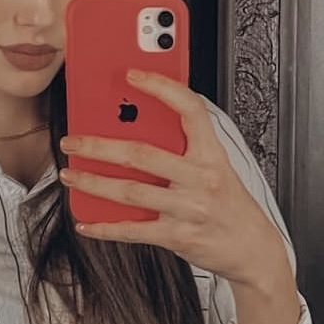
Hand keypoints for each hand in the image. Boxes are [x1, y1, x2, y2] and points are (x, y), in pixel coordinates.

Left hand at [58, 70, 290, 289]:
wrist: (253, 248)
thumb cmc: (230, 204)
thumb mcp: (217, 167)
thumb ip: (186, 148)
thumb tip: (139, 128)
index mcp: (211, 154)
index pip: (190, 109)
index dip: (161, 88)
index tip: (132, 75)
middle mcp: (200, 178)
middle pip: (141, 154)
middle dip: (99, 146)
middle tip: (73, 141)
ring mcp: (188, 208)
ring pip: (130, 191)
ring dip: (93, 183)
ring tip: (71, 174)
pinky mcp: (177, 236)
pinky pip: (133, 230)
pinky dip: (105, 227)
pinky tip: (86, 221)